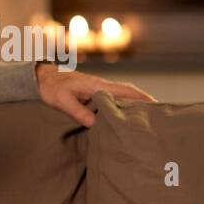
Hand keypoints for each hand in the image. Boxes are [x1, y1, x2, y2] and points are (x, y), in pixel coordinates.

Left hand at [35, 63, 154, 127]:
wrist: (43, 79)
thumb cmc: (52, 89)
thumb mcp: (62, 101)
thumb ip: (78, 111)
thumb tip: (94, 124)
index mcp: (98, 86)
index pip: (125, 91)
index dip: (141, 97)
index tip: (156, 105)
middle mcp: (102, 86)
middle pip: (129, 92)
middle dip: (144, 100)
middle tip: (160, 113)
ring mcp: (99, 88)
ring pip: (123, 94)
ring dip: (136, 102)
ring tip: (149, 116)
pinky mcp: (95, 93)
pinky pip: (115, 98)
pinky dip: (125, 104)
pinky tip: (128, 114)